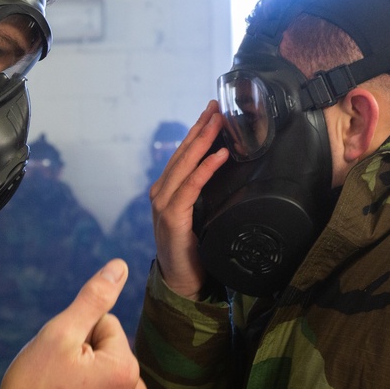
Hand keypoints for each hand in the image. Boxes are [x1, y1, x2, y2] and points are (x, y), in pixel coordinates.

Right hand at [0, 259, 146, 388]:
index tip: (61, 358)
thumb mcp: (61, 332)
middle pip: (109, 351)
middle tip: (59, 376)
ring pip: (106, 374)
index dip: (78, 335)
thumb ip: (94, 298)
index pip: (105, 325)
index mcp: (126, 369)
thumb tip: (120, 266)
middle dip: (84, 356)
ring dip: (86, 377)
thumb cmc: (35, 385)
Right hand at [149, 100, 228, 299]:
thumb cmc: (195, 250)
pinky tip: (219, 155)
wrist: (183, 282)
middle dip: (201, 128)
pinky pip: (190, 188)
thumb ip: (204, 194)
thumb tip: (227, 169)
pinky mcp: (171, 218)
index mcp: (167, 190)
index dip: (198, 131)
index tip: (213, 111)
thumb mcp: (201, 215)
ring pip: (185, 165)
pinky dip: (205, 169)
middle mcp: (161, 192)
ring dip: (203, 141)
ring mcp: (163, 204)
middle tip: (216, 106)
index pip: (184, 154)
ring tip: (219, 122)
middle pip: (183, 153)